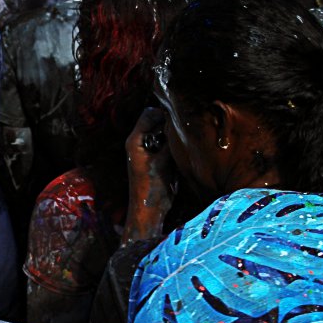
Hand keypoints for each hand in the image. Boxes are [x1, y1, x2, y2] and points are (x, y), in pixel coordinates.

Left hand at [123, 107, 174, 243]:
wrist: (149, 209)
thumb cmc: (152, 186)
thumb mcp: (162, 161)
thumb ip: (169, 141)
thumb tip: (178, 124)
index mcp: (135, 140)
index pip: (149, 114)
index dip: (164, 113)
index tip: (180, 117)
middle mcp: (139, 142)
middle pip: (156, 121)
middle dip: (170, 123)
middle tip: (187, 127)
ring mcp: (147, 151)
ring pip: (162, 133)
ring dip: (173, 135)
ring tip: (186, 139)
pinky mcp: (155, 159)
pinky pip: (166, 144)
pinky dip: (174, 144)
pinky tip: (184, 150)